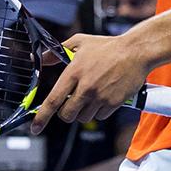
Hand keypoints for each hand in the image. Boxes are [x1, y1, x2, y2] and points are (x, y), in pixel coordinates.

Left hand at [30, 32, 147, 133]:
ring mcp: (100, 97)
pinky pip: (99, 116)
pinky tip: (102, 96)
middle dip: (65, 113)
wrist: (135, 52)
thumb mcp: (79, 42)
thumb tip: (40, 58)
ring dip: (83, 111)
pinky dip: (98, 111)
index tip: (35, 128)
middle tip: (71, 102)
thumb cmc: (107, 46)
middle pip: (67, 115)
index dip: (42, 117)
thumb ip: (56, 52)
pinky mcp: (114, 103)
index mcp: (74, 72)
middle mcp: (86, 87)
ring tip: (90, 95)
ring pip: (83, 117)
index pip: (53, 100)